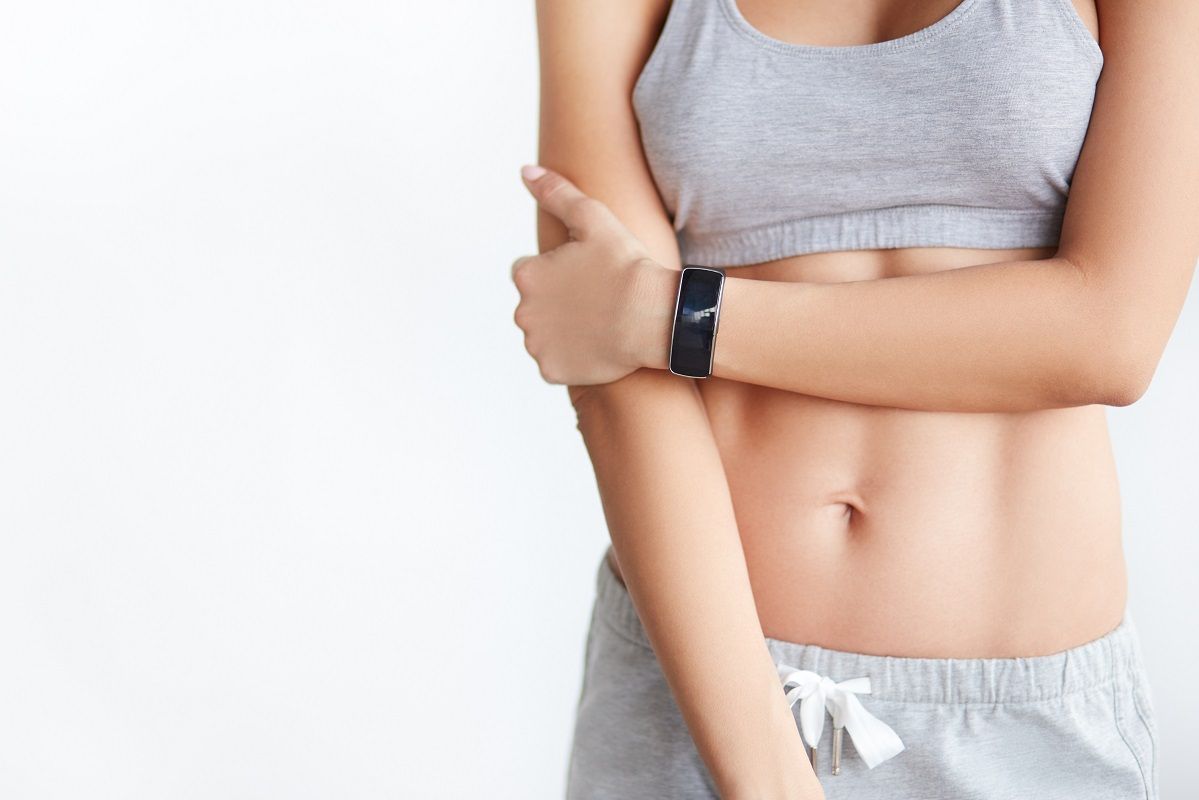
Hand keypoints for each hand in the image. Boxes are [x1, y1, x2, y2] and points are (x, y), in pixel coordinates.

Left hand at [510, 165, 674, 385]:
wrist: (654, 317)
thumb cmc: (626, 265)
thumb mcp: (592, 216)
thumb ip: (554, 192)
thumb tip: (524, 171)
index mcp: (526, 274)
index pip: (530, 273)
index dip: (560, 273)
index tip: (587, 276)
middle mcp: (522, 311)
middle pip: (536, 306)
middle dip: (558, 303)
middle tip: (596, 300)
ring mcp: (536, 344)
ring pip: (545, 335)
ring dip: (564, 330)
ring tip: (598, 323)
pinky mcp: (551, 370)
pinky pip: (556, 363)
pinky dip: (572, 358)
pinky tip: (597, 346)